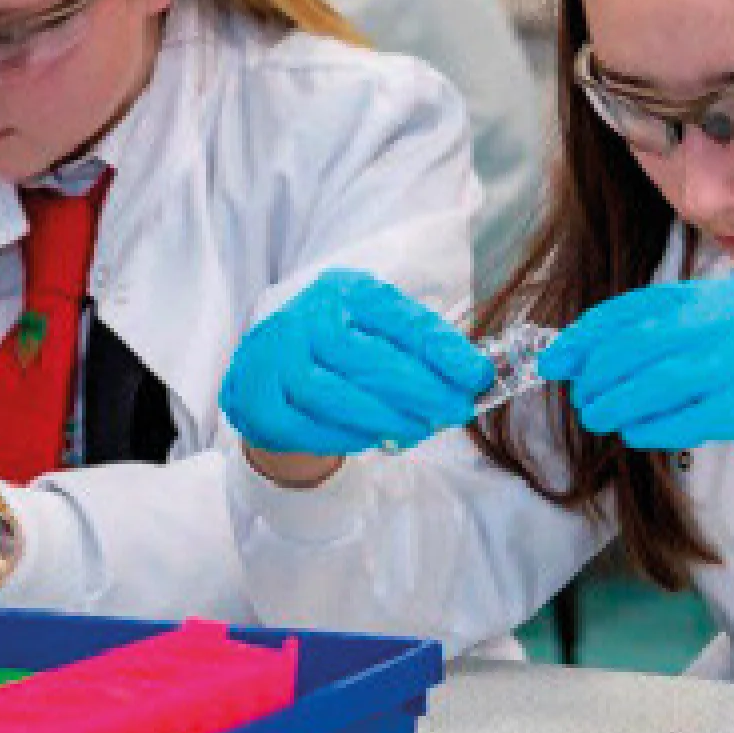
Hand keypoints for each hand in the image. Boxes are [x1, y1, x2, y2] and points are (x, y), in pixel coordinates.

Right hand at [220, 268, 494, 454]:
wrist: (271, 367)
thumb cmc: (343, 350)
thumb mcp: (380, 330)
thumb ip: (422, 347)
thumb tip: (474, 376)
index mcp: (346, 292)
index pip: (397, 318)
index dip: (441, 349)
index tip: (477, 375)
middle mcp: (306, 317)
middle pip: (365, 356)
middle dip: (420, 389)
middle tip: (455, 410)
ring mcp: (274, 357)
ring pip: (333, 394)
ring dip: (385, 418)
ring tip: (420, 429)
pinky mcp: (256, 398)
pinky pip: (304, 425)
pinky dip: (344, 437)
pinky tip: (373, 439)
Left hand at [537, 276, 733, 497]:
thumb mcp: (725, 328)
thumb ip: (671, 333)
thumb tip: (596, 353)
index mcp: (713, 298)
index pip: (635, 308)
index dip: (589, 333)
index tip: (559, 356)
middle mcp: (726, 322)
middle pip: (641, 343)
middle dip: (598, 372)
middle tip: (580, 395)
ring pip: (659, 381)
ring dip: (617, 402)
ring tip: (596, 417)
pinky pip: (688, 417)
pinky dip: (653, 427)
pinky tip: (634, 433)